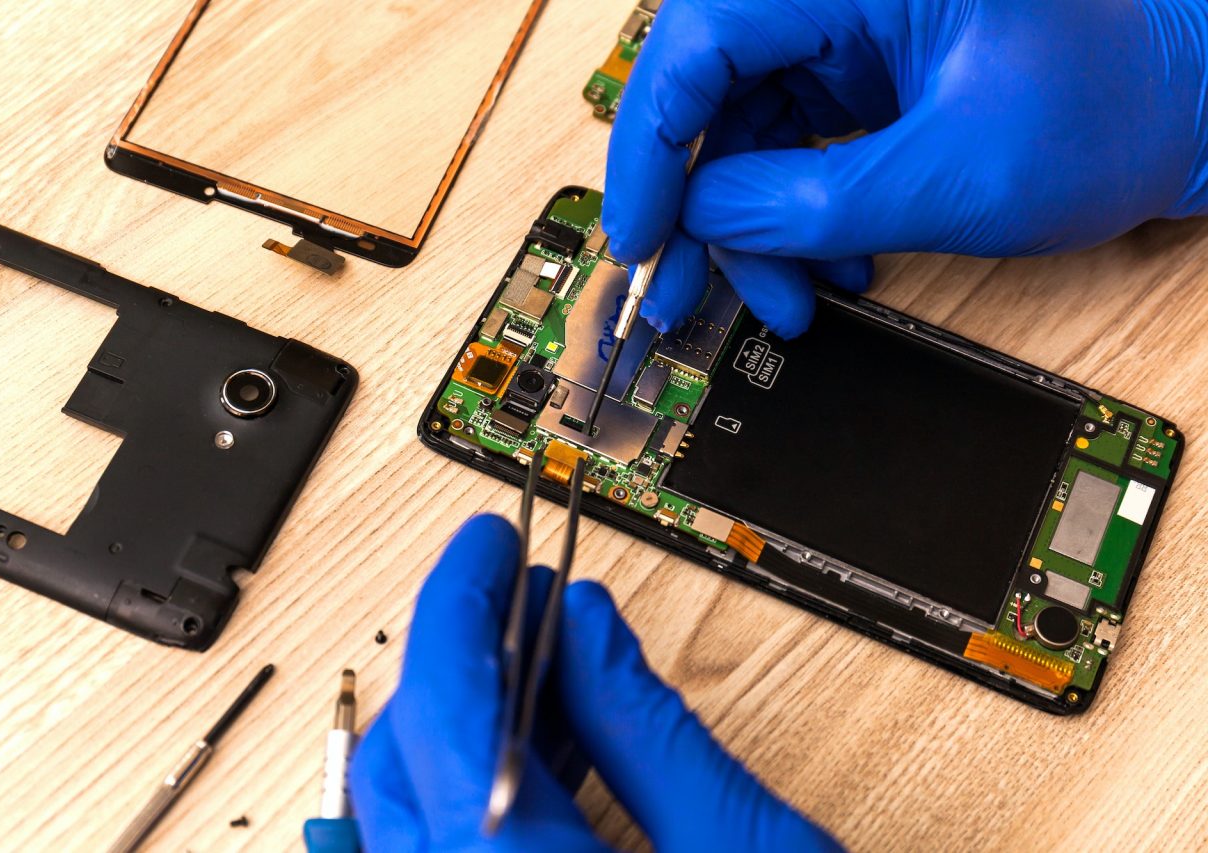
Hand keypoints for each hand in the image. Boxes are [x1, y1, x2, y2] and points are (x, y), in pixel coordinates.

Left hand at [350, 514, 838, 850]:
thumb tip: (586, 619)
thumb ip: (652, 729)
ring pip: (408, 812)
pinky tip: (547, 747)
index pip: (445, 710)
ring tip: (546, 661)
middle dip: (457, 657)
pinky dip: (479, 789)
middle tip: (521, 595)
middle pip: (403, 756)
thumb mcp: (750, 852)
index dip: (461, 603)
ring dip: (469, 722)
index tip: (487, 545)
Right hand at [603, 0, 1207, 337]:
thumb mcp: (952, 176)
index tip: (640, 235)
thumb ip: (810, 203)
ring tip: (788, 298)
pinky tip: (827, 261)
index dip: (651, 148)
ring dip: (747, 227)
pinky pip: (783, 145)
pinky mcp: (856, 73)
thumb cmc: (1112, 108)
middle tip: (680, 290)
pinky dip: (789, 214)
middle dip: (693, 202)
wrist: (1184, 107)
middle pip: (705, 90)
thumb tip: (703, 221)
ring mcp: (843, 30)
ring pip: (737, 130)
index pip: (699, 41)